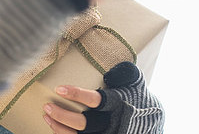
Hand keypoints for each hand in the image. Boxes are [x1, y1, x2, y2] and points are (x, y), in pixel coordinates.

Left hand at [43, 62, 164, 133]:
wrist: (151, 120)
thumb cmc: (137, 97)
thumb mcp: (134, 82)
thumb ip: (124, 73)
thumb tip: (111, 71)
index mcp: (118, 104)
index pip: (95, 100)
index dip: (77, 95)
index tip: (60, 89)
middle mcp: (111, 123)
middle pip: (83, 123)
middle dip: (63, 116)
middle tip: (47, 106)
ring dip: (60, 127)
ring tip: (46, 115)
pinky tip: (55, 127)